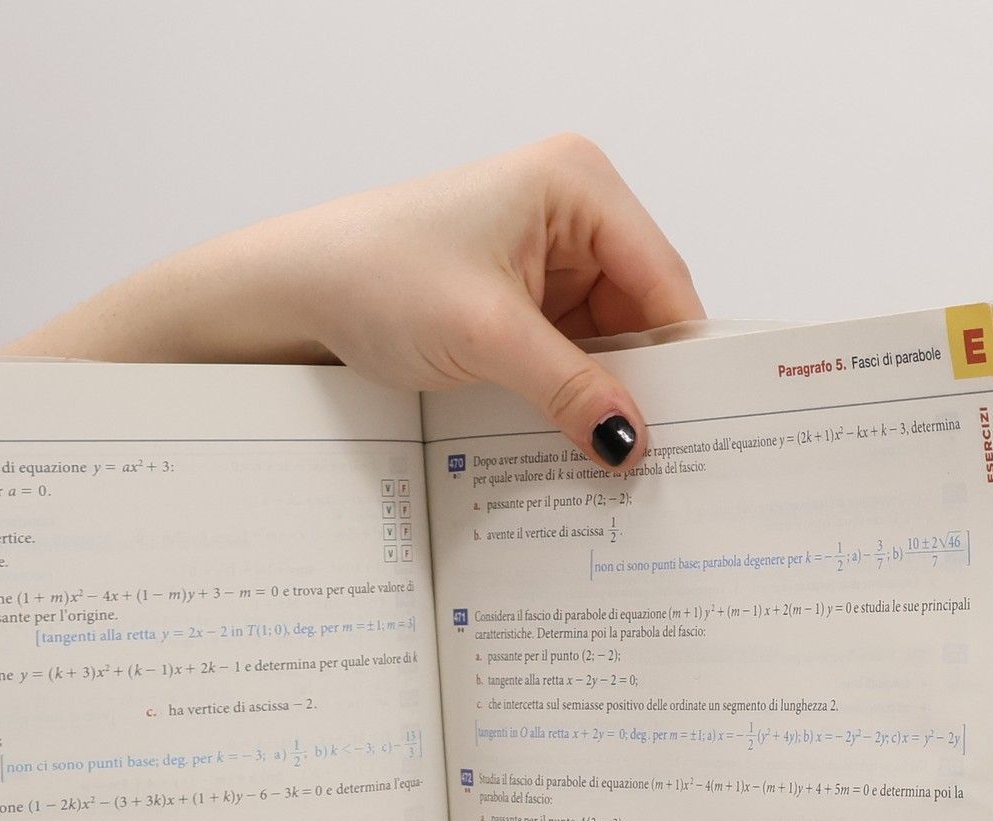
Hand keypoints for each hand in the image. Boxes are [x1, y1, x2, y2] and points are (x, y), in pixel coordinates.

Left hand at [4, 134, 702, 470]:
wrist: (293, 291)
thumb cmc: (374, 276)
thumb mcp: (486, 339)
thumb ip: (570, 390)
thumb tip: (632, 442)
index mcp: (577, 185)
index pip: (663, 280)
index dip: (682, 358)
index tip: (699, 430)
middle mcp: (570, 210)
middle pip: (641, 314)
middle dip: (641, 384)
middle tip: (658, 462)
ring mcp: (544, 255)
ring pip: (606, 343)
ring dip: (601, 399)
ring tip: (612, 463)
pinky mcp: (517, 298)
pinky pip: (566, 355)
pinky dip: (568, 398)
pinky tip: (571, 441)